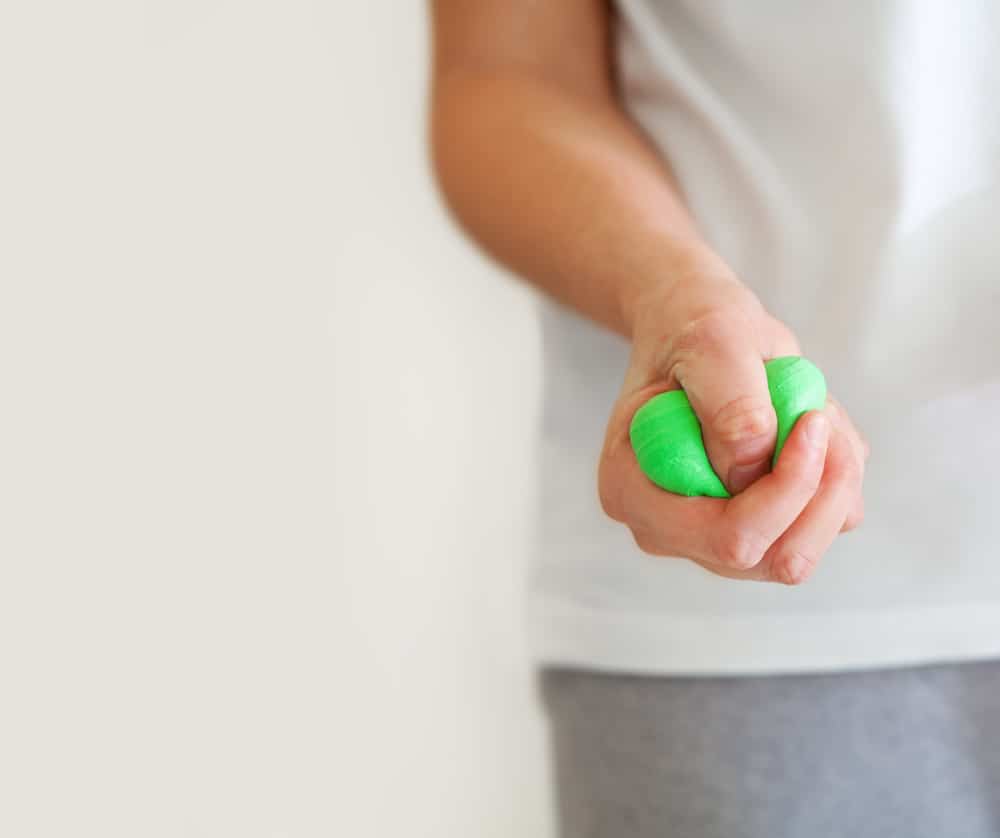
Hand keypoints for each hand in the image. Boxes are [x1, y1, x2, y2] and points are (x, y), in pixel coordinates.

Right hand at [599, 263, 867, 583]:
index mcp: (633, 494)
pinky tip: (809, 428)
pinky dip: (838, 475)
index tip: (812, 419)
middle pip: (773, 558)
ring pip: (805, 548)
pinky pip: (826, 525)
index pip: (726, 537)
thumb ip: (730, 402)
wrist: (699, 331)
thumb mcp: (710, 339)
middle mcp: (670, 530)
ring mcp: (713, 535)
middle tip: (822, 414)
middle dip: (819, 489)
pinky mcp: (759, 526)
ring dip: (832, 479)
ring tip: (812, 412)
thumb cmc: (693, 329)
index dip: (785, 490)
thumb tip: (753, 465)